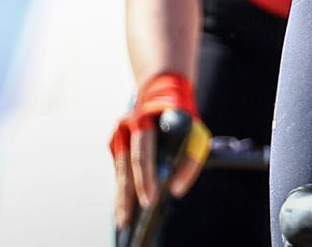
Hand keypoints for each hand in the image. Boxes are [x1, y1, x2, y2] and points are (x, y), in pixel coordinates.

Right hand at [110, 75, 208, 228]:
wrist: (162, 92)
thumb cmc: (182, 118)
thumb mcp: (196, 134)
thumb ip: (190, 161)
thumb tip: (176, 190)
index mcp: (144, 120)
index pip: (142, 154)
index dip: (146, 179)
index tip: (149, 200)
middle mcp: (127, 126)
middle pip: (126, 167)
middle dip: (127, 195)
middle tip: (128, 219)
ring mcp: (118, 134)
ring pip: (120, 171)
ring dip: (120, 196)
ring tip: (122, 219)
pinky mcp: (115, 142)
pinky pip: (119, 169)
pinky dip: (121, 187)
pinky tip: (123, 204)